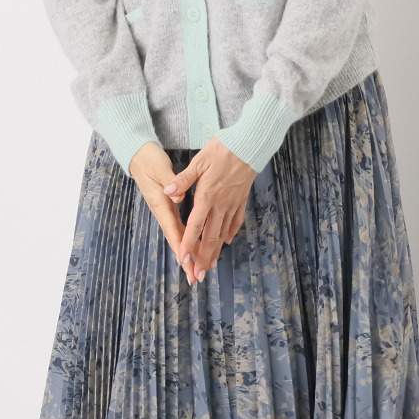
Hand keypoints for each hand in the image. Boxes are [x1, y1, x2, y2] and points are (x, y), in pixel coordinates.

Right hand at [128, 142, 201, 285]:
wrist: (138, 155)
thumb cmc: (150, 161)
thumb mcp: (160, 169)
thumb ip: (171, 183)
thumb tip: (176, 195)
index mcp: (161, 203)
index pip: (172, 229)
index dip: (180, 246)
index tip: (187, 262)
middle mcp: (162, 211)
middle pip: (176, 239)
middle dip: (186, 259)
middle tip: (195, 277)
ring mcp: (164, 211)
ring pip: (178, 236)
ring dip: (188, 253)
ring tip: (197, 270)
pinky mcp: (167, 208)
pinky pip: (179, 228)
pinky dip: (188, 241)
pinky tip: (196, 249)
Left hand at [162, 138, 253, 282]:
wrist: (250, 144)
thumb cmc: (223, 149)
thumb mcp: (199, 161)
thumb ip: (183, 180)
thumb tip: (169, 192)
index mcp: (207, 196)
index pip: (195, 225)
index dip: (189, 244)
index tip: (184, 259)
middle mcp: (220, 204)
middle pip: (210, 236)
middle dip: (203, 257)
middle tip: (198, 274)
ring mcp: (232, 203)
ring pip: (223, 233)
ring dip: (216, 251)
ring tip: (211, 266)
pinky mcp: (241, 199)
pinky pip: (236, 221)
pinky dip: (231, 233)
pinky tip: (227, 241)